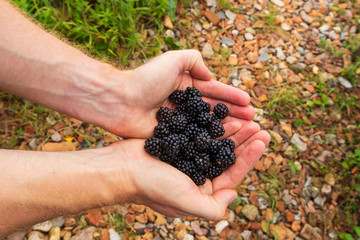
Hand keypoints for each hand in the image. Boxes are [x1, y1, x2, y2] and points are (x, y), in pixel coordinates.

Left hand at [91, 50, 254, 137]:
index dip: (231, 97)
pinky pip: (193, 138)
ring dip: (226, 129)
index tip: (249, 103)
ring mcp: (178, 121)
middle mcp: (184, 103)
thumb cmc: (145, 79)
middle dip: (234, 114)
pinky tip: (223, 146)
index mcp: (185, 85)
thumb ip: (194, 60)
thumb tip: (209, 76)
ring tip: (244, 133)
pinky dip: (208, 141)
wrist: (120, 101)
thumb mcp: (173, 59)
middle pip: (213, 110)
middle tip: (253, 121)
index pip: (213, 90)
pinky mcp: (171, 136)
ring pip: (206, 125)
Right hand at [114, 121, 269, 218]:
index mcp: (202, 191)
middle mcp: (198, 176)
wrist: (122, 168)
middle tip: (260, 126)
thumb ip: (212, 207)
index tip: (263, 140)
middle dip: (245, 142)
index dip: (250, 157)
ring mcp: (189, 159)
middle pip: (228, 158)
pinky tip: (224, 116)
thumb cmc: (152, 186)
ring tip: (247, 118)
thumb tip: (235, 195)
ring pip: (217, 144)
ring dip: (232, 132)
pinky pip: (202, 134)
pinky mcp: (180, 144)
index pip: (233, 175)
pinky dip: (213, 126)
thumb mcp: (185, 202)